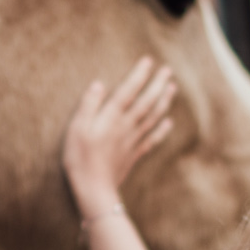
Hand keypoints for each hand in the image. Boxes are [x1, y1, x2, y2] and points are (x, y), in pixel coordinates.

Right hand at [62, 57, 175, 218]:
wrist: (94, 189)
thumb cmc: (80, 158)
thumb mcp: (76, 129)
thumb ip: (88, 105)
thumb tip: (98, 84)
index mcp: (111, 117)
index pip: (129, 90)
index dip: (139, 75)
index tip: (148, 60)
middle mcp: (126, 126)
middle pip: (147, 101)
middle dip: (158, 84)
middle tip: (168, 70)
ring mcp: (133, 140)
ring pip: (153, 117)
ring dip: (164, 101)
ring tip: (172, 88)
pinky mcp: (134, 153)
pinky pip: (153, 138)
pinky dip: (162, 129)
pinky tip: (169, 121)